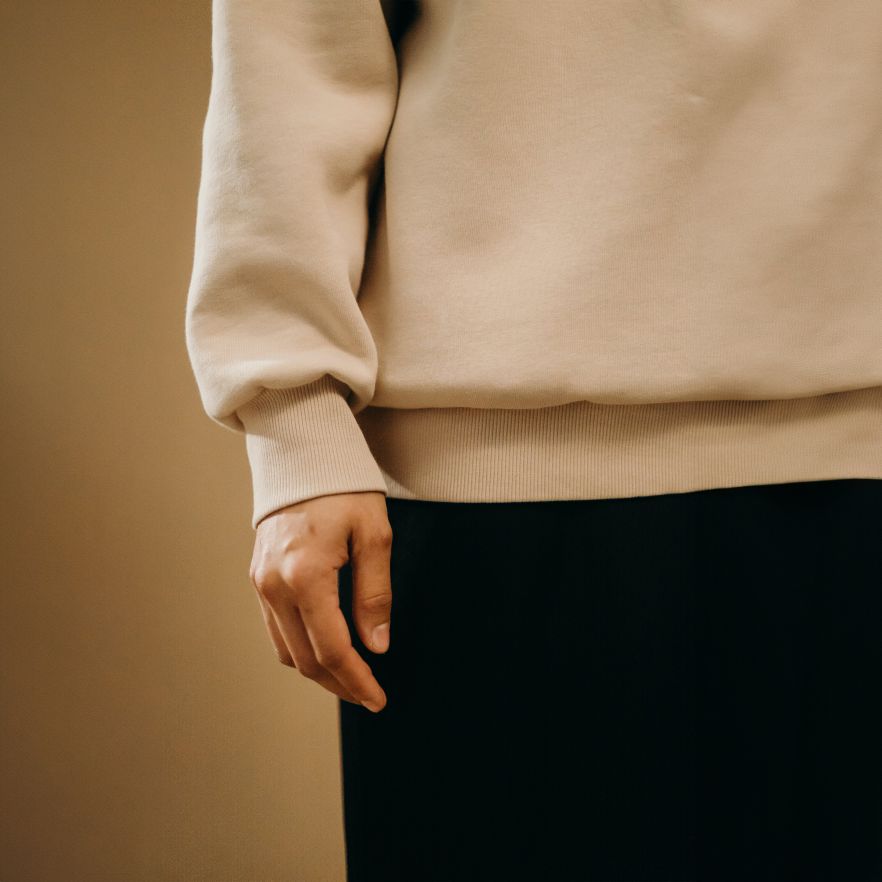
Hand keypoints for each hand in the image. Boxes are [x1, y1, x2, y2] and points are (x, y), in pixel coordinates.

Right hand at [249, 491, 392, 711]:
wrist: (302, 454)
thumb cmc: (345, 488)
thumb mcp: (374, 535)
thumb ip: (375, 594)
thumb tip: (376, 646)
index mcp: (306, 574)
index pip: (333, 649)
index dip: (357, 681)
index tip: (378, 699)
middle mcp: (274, 584)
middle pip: (305, 659)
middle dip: (339, 683)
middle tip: (369, 693)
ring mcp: (260, 582)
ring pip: (285, 650)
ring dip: (318, 670)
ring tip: (350, 676)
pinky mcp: (257, 576)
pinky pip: (275, 628)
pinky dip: (299, 646)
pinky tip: (324, 646)